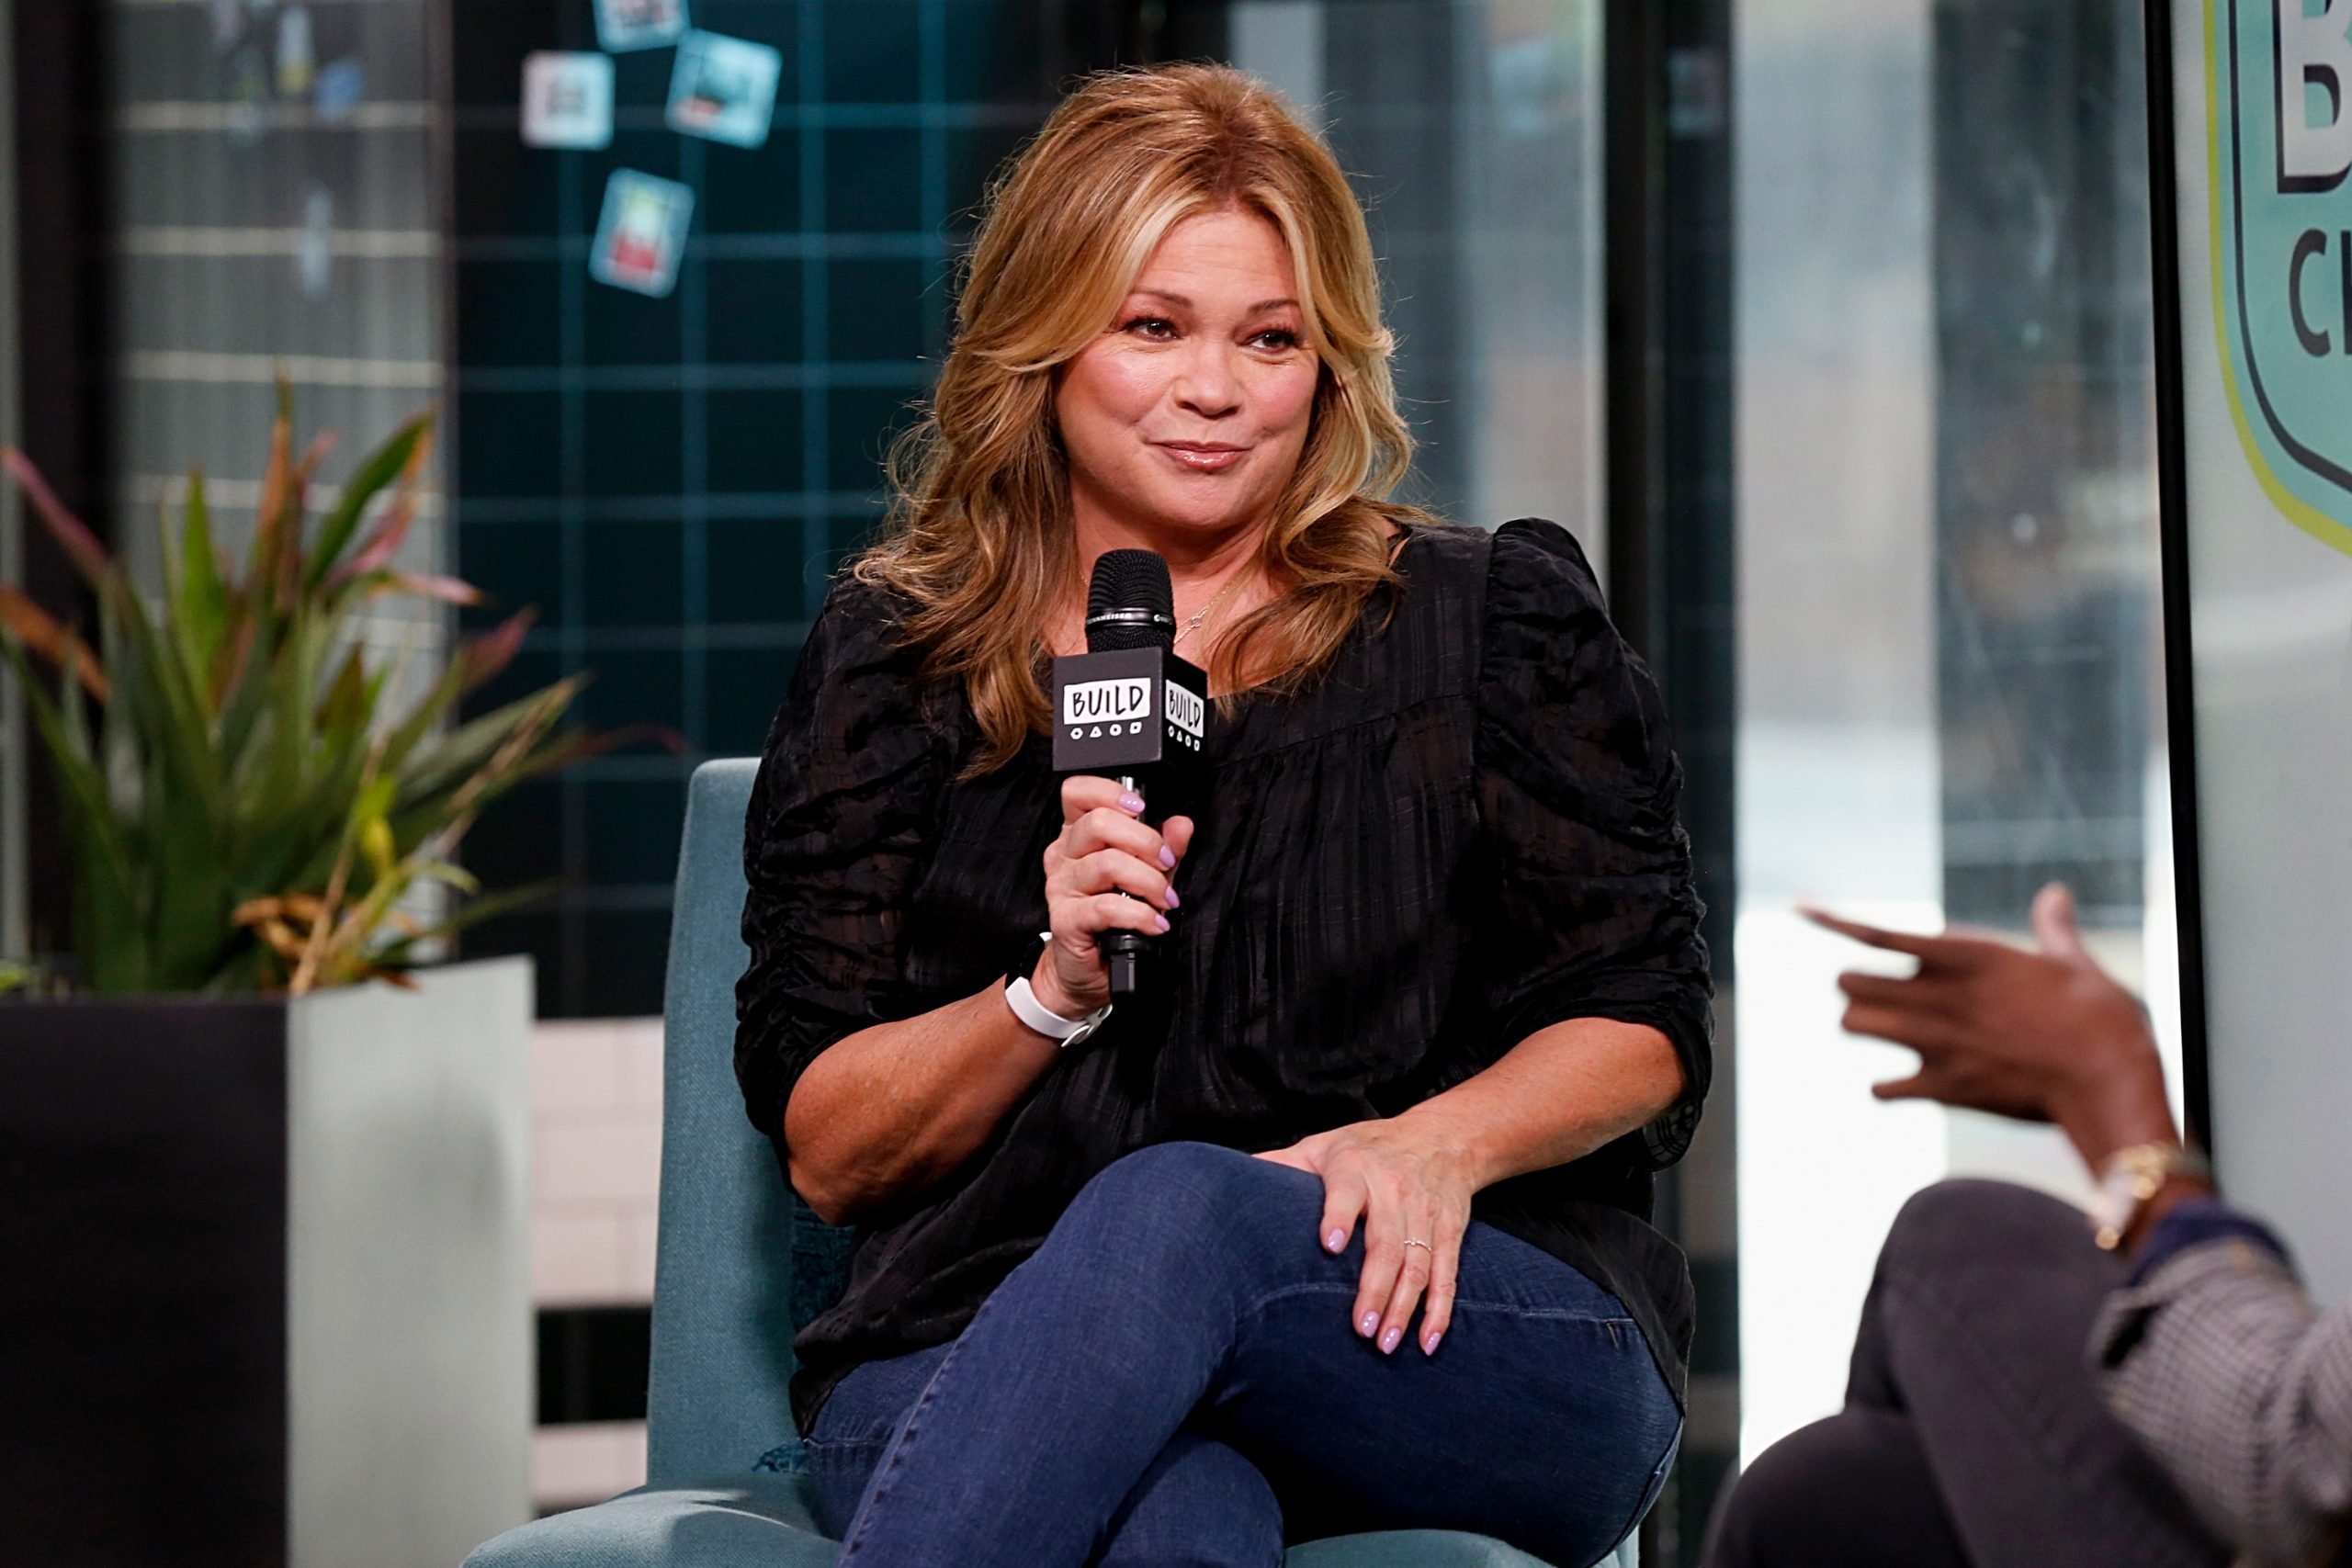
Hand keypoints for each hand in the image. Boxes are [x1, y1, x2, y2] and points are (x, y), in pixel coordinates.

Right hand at [1033, 776, 1192, 1017]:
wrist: (1089, 970)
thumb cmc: (1114, 919)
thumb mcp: (1146, 875)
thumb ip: (1164, 848)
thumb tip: (1182, 825)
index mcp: (1077, 835)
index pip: (1078, 793)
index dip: (1110, 792)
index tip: (1142, 809)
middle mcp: (1065, 856)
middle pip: (1098, 824)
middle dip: (1145, 841)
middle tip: (1167, 863)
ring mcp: (1061, 887)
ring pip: (1106, 864)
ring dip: (1149, 881)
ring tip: (1166, 899)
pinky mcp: (1066, 919)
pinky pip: (1105, 907)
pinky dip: (1139, 915)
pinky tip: (1155, 923)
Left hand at [1256, 1115, 1477, 1356]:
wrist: (1443, 1136)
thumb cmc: (1368, 1147)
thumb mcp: (1323, 1146)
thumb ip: (1280, 1166)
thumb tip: (1220, 1179)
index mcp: (1356, 1167)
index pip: (1347, 1192)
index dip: (1339, 1216)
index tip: (1329, 1246)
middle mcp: (1394, 1190)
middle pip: (1387, 1242)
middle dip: (1375, 1286)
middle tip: (1359, 1328)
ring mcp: (1425, 1213)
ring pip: (1418, 1264)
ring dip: (1404, 1307)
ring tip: (1383, 1343)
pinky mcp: (1450, 1231)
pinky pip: (1447, 1274)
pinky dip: (1440, 1310)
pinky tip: (1427, 1342)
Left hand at [1804, 883, 2178, 1169]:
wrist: (2108, 1081)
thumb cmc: (2100, 1019)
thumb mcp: (2074, 964)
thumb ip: (2053, 928)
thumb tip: (2056, 893)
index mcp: (1967, 957)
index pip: (1880, 934)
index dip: (1834, 922)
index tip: (1801, 910)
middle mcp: (1940, 995)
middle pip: (1851, 982)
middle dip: (1853, 985)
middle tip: (1870, 991)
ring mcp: (1937, 1042)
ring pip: (1855, 1025)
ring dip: (1859, 1024)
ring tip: (1877, 1026)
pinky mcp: (1944, 1087)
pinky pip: (1883, 1088)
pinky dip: (1885, 1088)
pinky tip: (1896, 1086)